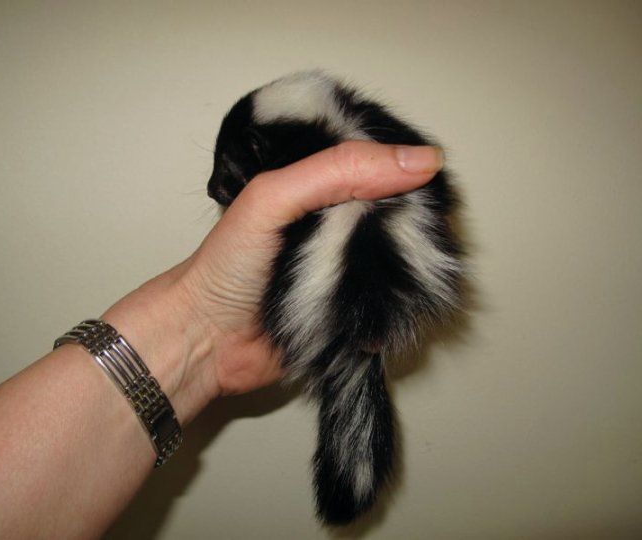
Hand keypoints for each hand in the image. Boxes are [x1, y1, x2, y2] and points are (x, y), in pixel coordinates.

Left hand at [103, 142, 442, 422]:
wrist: (206, 342)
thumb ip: (338, 171)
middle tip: (429, 230)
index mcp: (316, 184)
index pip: (377, 161)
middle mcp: (336, 220)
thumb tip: (419, 160)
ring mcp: (346, 264)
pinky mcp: (354, 306)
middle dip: (418, 220)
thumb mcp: (273, 199)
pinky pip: (394, 298)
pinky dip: (403, 302)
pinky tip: (405, 301)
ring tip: (423, 267)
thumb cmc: (225, 266)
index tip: (436, 174)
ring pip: (403, 255)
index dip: (407, 165)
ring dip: (414, 264)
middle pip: (399, 209)